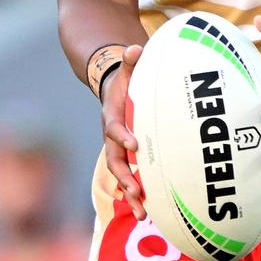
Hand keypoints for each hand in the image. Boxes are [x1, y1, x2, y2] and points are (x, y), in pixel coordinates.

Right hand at [101, 43, 145, 218]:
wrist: (114, 89)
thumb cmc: (126, 79)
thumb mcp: (127, 67)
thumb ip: (131, 60)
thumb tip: (135, 48)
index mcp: (112, 115)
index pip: (113, 128)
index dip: (121, 137)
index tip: (134, 145)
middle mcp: (112, 136)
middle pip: (114, 160)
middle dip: (125, 177)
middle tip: (136, 191)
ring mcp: (118, 148)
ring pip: (121, 174)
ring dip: (130, 193)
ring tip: (142, 212)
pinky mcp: (127, 156)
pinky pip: (130, 177)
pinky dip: (137, 193)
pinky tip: (149, 212)